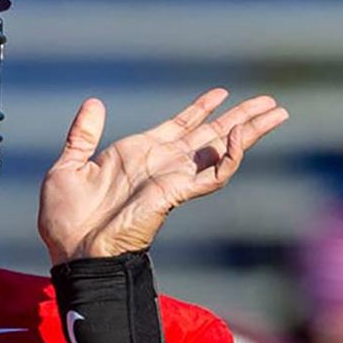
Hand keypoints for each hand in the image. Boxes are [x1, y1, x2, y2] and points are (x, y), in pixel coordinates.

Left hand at [38, 88, 288, 263]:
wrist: (73, 249)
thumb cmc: (66, 218)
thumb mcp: (69, 165)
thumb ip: (83, 134)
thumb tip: (94, 102)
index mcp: (139, 154)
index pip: (180, 126)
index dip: (201, 109)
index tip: (221, 92)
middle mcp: (162, 164)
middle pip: (212, 134)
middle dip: (241, 117)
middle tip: (270, 102)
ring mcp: (173, 179)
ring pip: (222, 150)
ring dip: (249, 131)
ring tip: (276, 113)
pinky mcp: (177, 194)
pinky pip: (213, 174)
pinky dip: (231, 156)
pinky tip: (240, 136)